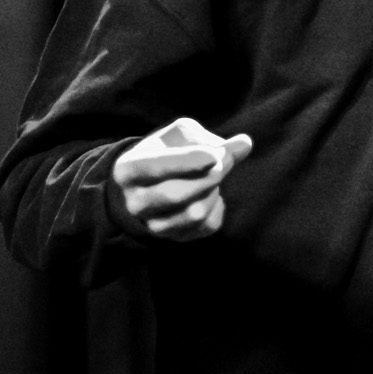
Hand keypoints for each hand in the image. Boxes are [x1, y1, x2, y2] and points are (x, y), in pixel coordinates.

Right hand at [111, 118, 253, 241]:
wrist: (156, 182)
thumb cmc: (169, 151)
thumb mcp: (181, 135)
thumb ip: (209, 138)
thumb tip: (244, 144)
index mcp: (127, 170)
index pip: (155, 167)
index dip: (188, 161)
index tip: (215, 154)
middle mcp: (135, 202)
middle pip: (176, 194)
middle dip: (209, 175)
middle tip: (226, 159)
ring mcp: (153, 225)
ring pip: (195, 214)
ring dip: (214, 191)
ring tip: (213, 177)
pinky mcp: (176, 237)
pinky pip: (208, 226)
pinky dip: (218, 207)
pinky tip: (210, 194)